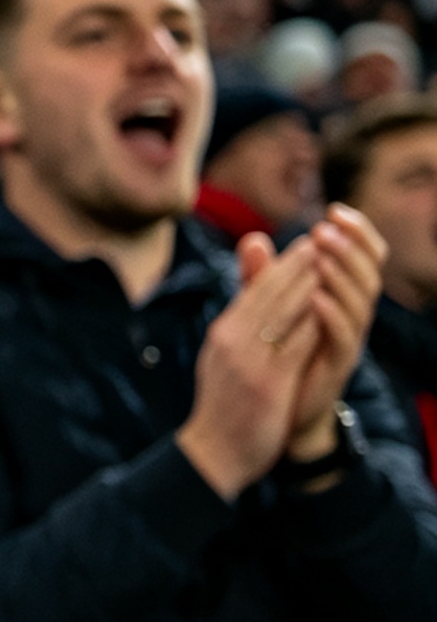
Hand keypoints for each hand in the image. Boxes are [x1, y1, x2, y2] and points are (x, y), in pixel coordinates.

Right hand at [177, 232, 322, 498]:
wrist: (214, 450)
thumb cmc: (226, 402)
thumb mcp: (226, 354)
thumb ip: (242, 322)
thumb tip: (249, 305)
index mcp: (223, 331)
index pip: (255, 287)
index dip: (285, 263)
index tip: (310, 243)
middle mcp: (232, 339)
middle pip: (270, 292)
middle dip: (300, 264)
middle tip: (326, 240)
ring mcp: (248, 360)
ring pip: (284, 312)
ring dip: (310, 284)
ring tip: (334, 263)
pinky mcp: (267, 382)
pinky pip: (295, 344)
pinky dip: (314, 322)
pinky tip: (331, 307)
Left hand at [282, 204, 386, 462]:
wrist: (278, 411)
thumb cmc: (278, 355)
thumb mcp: (267, 310)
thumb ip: (263, 277)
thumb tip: (253, 238)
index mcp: (340, 298)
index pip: (361, 258)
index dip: (355, 234)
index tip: (335, 210)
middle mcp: (352, 316)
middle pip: (367, 274)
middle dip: (348, 248)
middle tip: (326, 227)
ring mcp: (348, 341)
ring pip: (360, 302)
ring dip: (341, 275)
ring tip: (322, 253)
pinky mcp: (338, 365)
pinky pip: (343, 337)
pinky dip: (331, 315)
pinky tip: (316, 297)